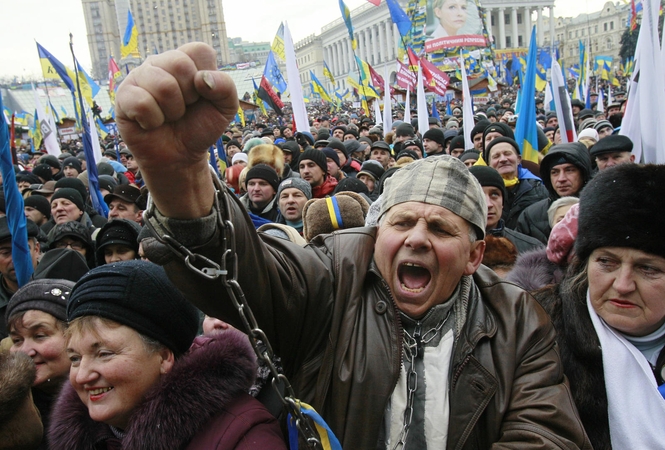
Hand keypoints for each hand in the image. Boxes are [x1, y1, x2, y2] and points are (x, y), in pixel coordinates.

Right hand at [115, 43, 237, 217]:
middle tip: (184, 108)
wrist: (180, 156)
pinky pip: (142, 103)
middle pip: (180, 65)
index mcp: (185, 60)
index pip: (200, 51)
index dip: (207, 79)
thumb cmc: (199, 127)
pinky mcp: (124, 95)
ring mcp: (139, 77)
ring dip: (172, 111)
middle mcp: (160, 63)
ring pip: (162, 85)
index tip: (202, 96)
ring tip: (168, 116)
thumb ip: (226, 87)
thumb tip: (201, 77)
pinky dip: (154, 121)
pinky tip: (151, 123)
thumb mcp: (225, 109)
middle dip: (189, 96)